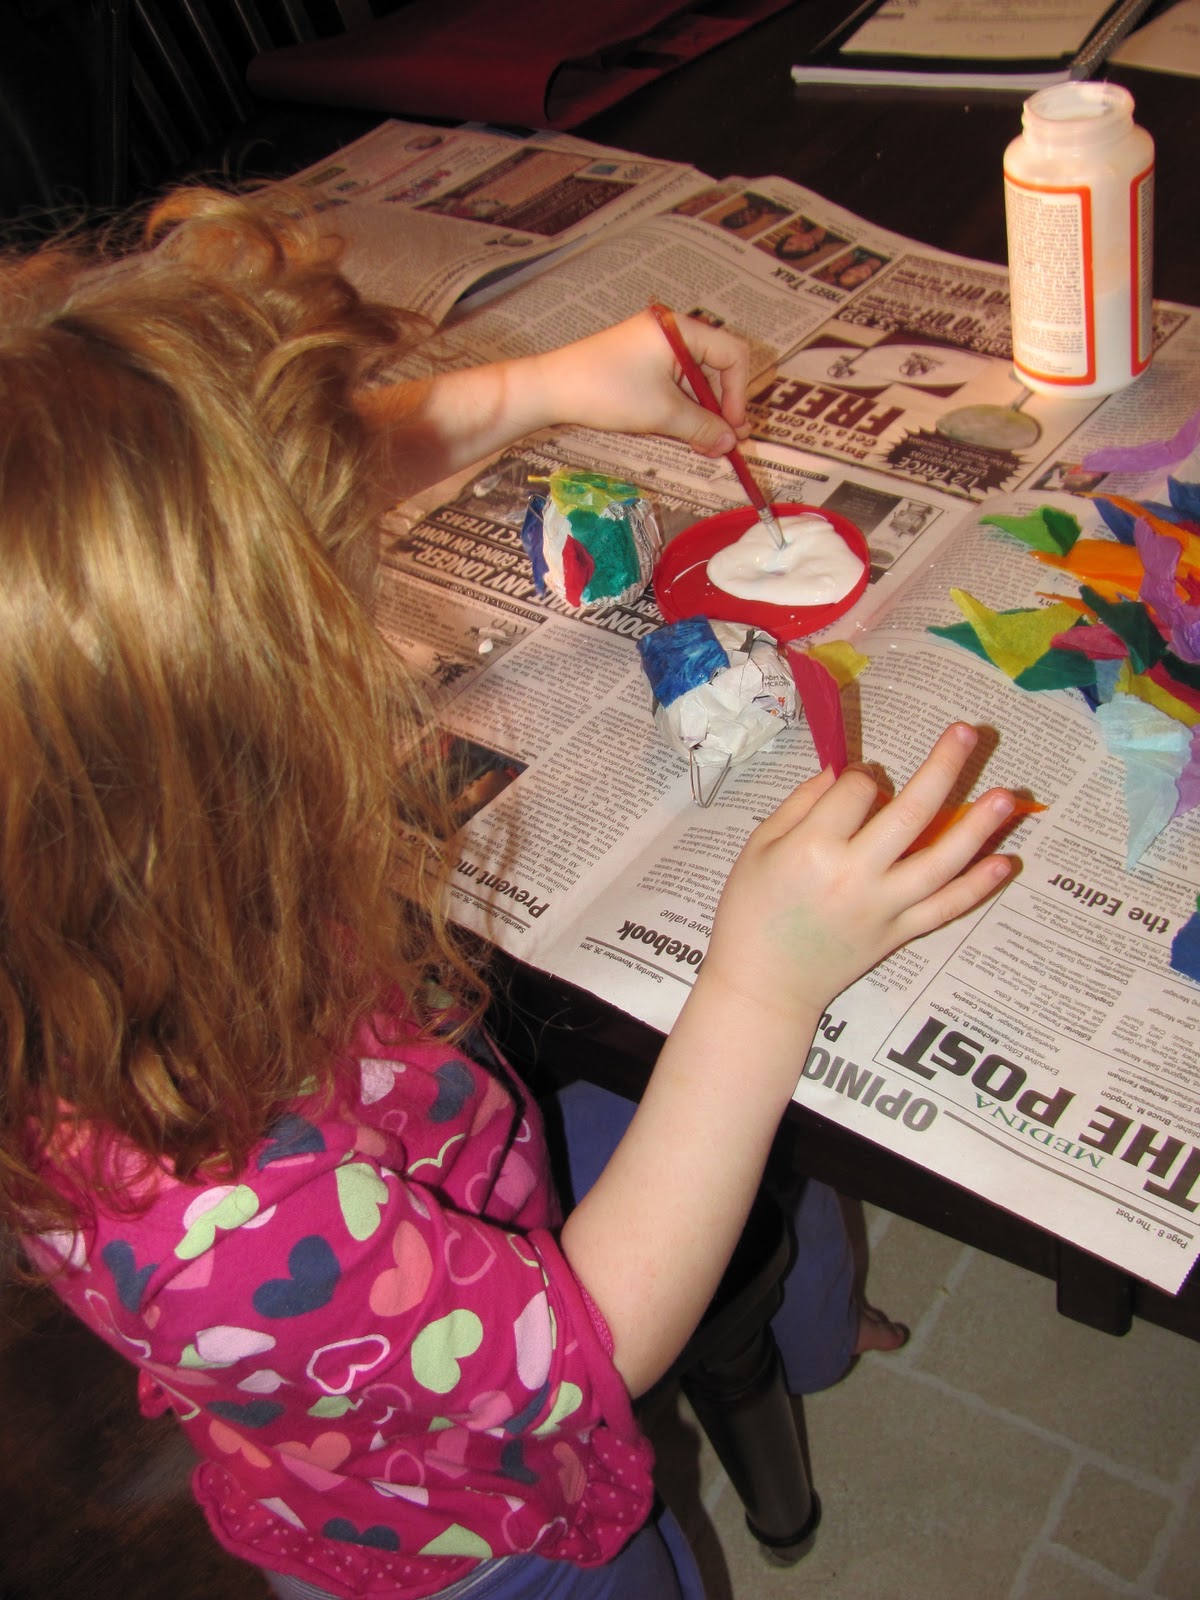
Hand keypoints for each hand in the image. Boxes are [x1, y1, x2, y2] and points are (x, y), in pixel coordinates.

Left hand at [533, 309, 749, 456]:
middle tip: (723, 444)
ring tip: (703, 447)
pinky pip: (673, 385)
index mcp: (680, 330)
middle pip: (715, 368)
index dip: (738, 393)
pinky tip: (685, 435)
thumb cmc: (608, 392)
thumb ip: (702, 426)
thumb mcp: (662, 413)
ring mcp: (654, 346)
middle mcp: (671, 332)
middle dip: (720, 409)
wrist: (553, 389)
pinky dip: (681, 410)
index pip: (732, 354)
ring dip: (701, 415)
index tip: (732, 427)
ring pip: (694, 381)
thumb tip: (730, 443)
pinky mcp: (641, 363)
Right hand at [700, 724, 1016, 1025]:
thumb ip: (800, 804)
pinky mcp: (899, 935)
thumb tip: (840, 771)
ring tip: (1008, 796)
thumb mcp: (758, 847)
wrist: (763, 984)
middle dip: (943, 767)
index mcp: (813, 848)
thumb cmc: (750, 910)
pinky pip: (945, 908)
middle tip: (969, 732)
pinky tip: (1004, 862)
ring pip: (942, 861)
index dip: (862, 776)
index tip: (857, 780)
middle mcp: (855, 875)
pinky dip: (977, 887)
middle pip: (911, 813)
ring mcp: (883, 908)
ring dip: (978, 827)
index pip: (857, 793)